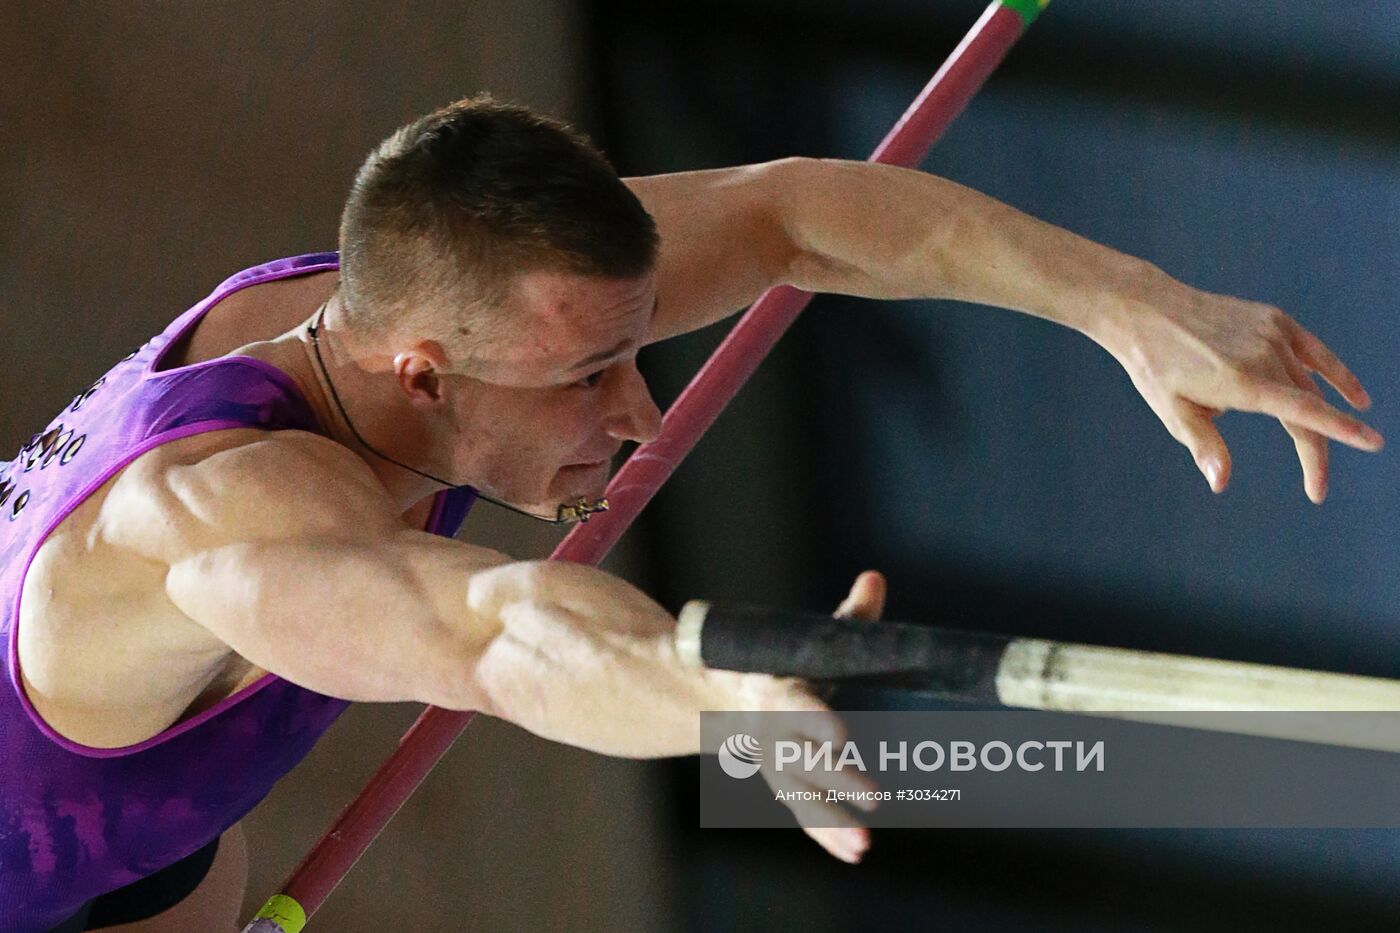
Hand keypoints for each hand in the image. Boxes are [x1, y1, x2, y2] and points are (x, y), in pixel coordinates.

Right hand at [757, 571, 887, 863]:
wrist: (714, 691)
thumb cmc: (777, 659)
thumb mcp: (806, 636)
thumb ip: (847, 616)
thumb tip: (875, 579)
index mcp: (775, 688)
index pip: (796, 706)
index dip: (814, 721)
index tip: (840, 737)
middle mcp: (770, 730)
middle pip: (802, 758)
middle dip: (835, 778)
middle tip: (874, 796)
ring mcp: (773, 760)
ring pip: (799, 793)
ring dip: (831, 820)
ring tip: (865, 846)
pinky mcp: (783, 779)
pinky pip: (804, 810)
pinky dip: (829, 833)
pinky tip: (856, 853)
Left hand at [1099, 274, 1381, 502]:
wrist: (1149, 310)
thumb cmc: (1156, 367)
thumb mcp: (1173, 411)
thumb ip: (1204, 445)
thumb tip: (1220, 483)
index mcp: (1242, 382)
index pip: (1304, 412)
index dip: (1340, 431)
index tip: (1372, 443)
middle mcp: (1264, 355)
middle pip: (1308, 407)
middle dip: (1316, 450)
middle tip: (1315, 489)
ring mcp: (1272, 334)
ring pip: (1310, 382)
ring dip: (1320, 415)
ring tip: (1336, 448)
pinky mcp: (1274, 320)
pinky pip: (1314, 351)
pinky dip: (1335, 373)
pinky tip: (1356, 396)